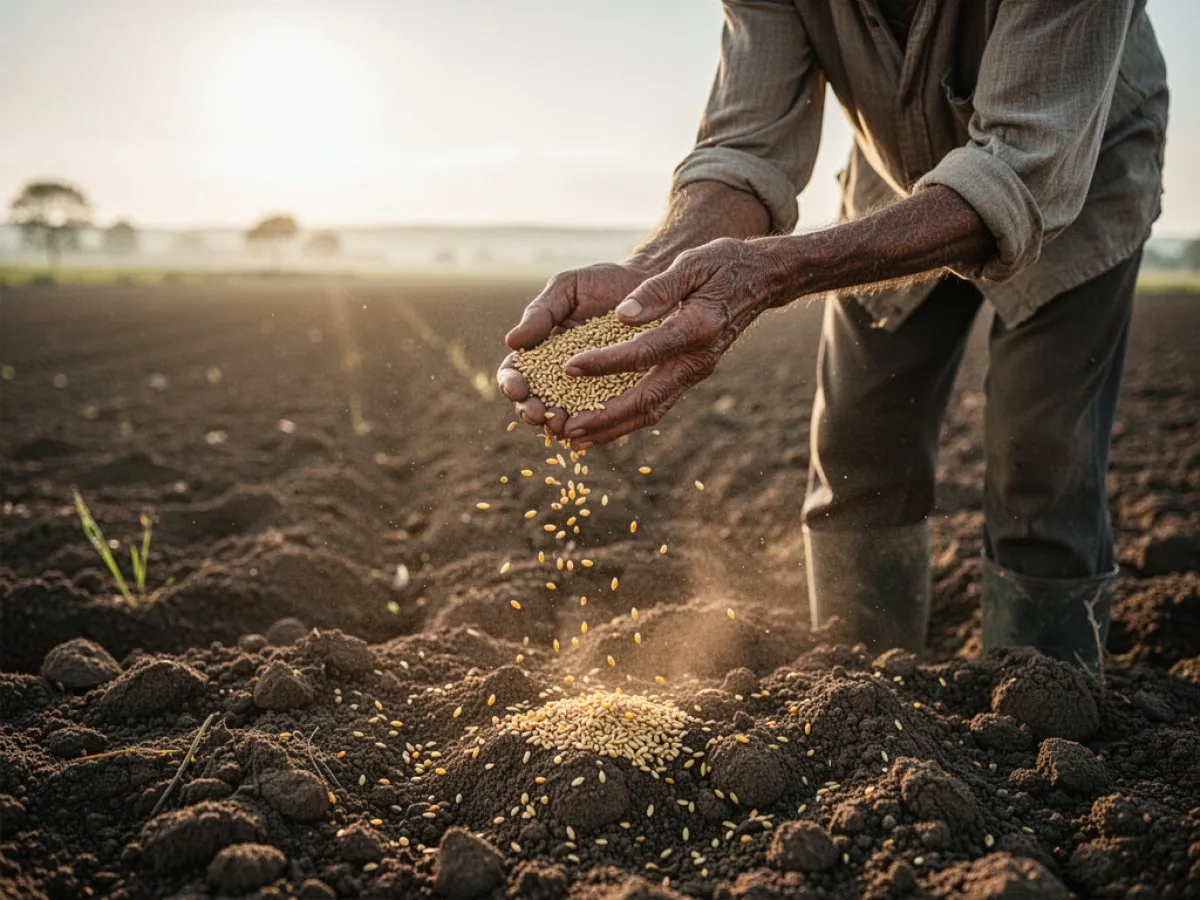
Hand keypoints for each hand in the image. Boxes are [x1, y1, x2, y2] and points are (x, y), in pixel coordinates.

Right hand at [497, 262, 652, 433]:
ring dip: (558, 425)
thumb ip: (540, 313)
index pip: (516, 373)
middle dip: (530, 412)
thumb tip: (511, 342)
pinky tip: (590, 434)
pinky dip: (593, 429)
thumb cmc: (604, 283)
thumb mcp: (567, 289)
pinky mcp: (616, 395)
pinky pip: (601, 417)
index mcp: (541, 349)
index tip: (517, 387)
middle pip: (534, 402)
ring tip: (562, 426)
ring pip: (564, 416)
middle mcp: (560, 374)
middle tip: (538, 414)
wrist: (650, 284)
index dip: (511, 383)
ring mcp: (588, 388)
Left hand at [561, 237, 786, 447]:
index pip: (645, 352)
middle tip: (568, 428)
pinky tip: (599, 426)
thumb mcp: (692, 264)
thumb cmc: (722, 265)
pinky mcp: (689, 376)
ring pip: (652, 411)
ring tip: (576, 439)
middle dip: (606, 416)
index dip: (606, 362)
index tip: (570, 367)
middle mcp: (698, 360)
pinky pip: (656, 405)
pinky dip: (626, 420)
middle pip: (648, 399)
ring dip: (613, 428)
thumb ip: (658, 290)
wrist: (760, 280)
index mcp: (698, 329)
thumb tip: (624, 316)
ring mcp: (695, 373)